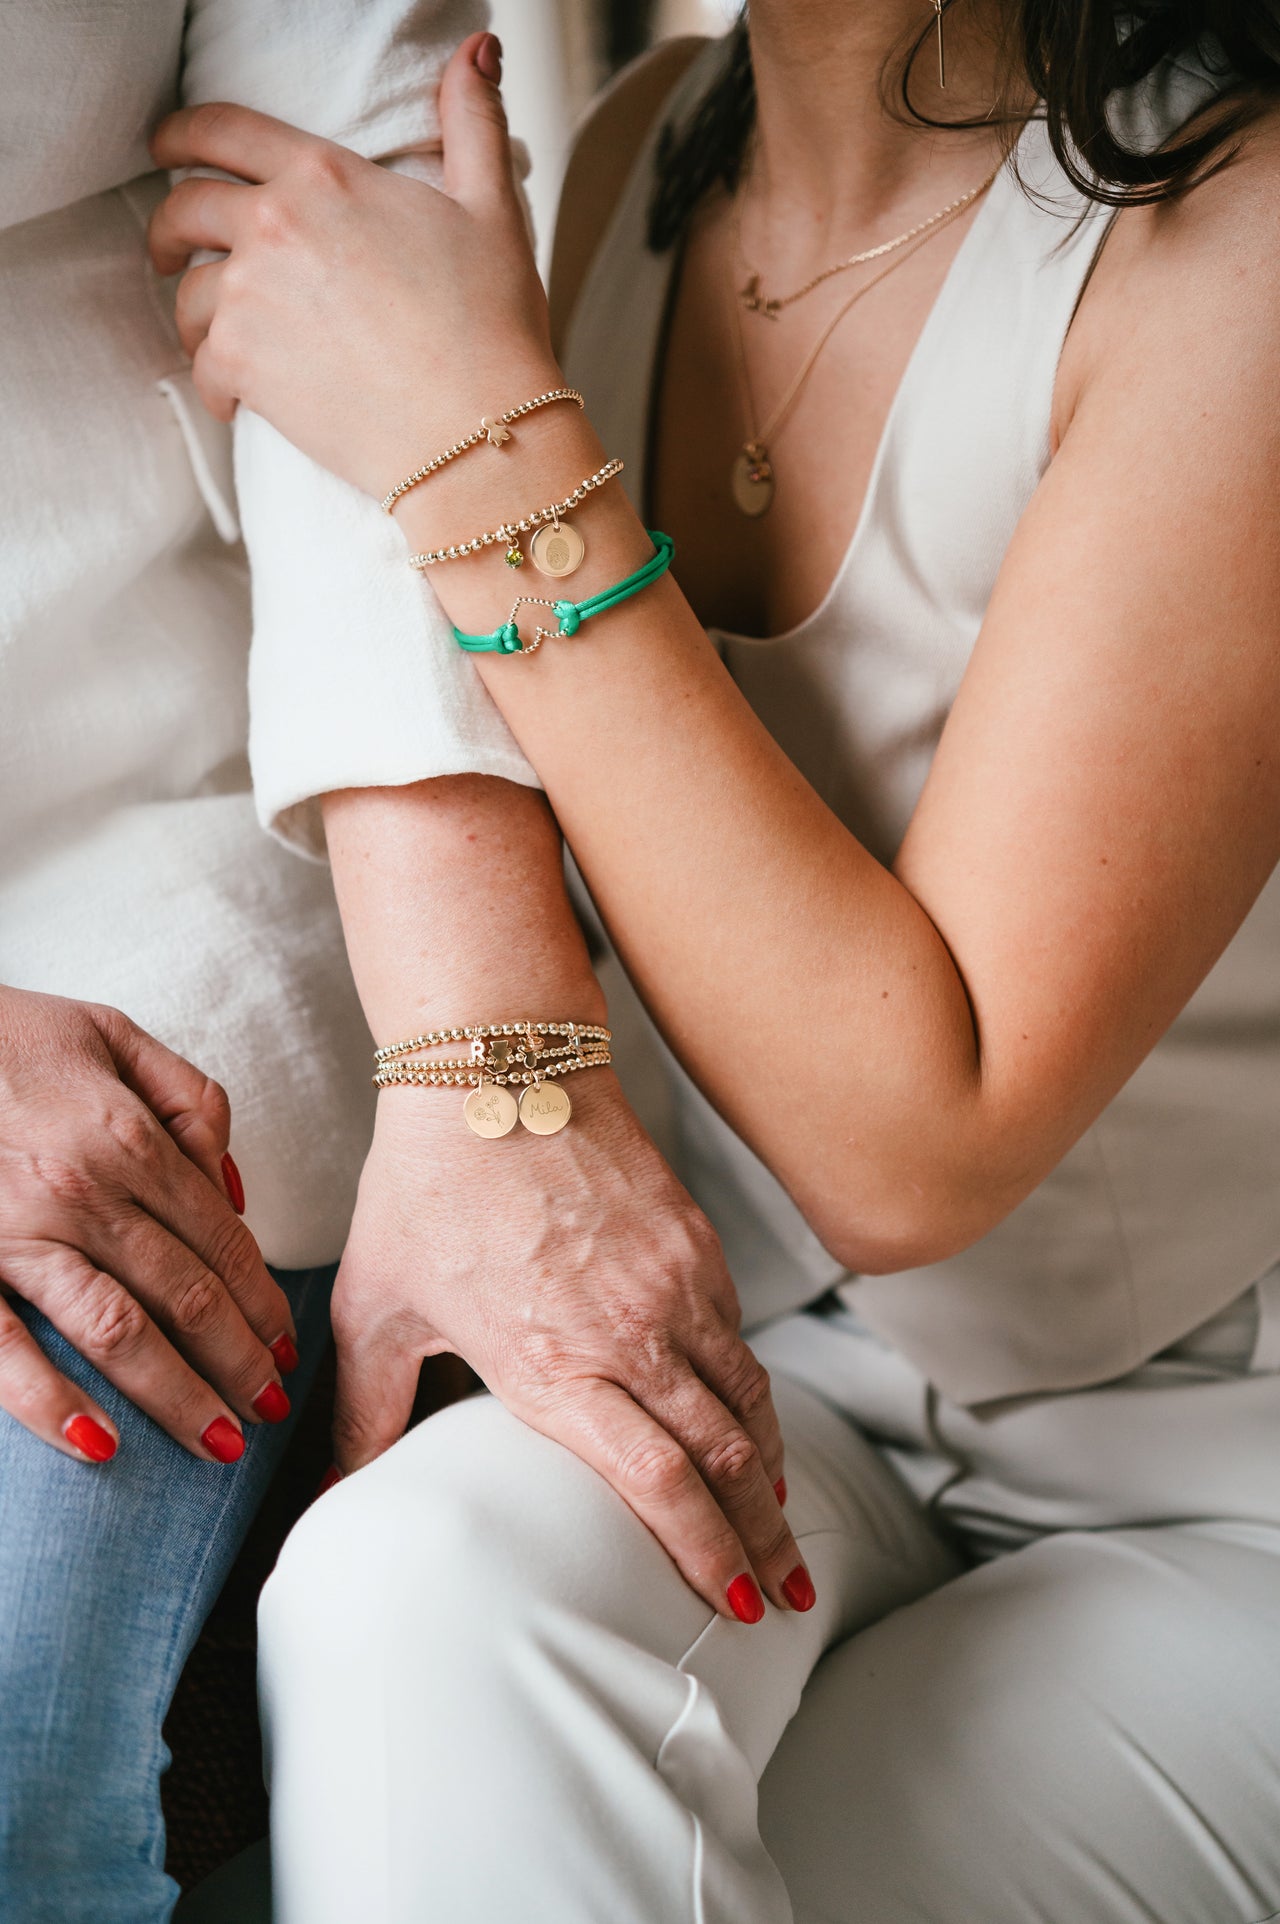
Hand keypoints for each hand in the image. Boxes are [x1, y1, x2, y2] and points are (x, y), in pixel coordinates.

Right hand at [0, 988, 296, 1463]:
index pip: (222, 1241)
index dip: (263, 1304)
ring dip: (175, 1396)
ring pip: (117, 1333)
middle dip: (238, 1363)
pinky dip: (49, 1402)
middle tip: (269, 1414)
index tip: (287, 1352)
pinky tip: (98, 1446)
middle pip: (186, 1296)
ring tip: (217, 1445)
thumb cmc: (7, 1038)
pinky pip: (3, 1347)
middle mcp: (83, 1192)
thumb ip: (191, 1102)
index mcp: (129, 1138)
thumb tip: (237, 1189)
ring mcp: (17, 1234)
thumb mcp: (113, 1037)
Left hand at [146, 32, 556, 499]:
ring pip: (189, 296)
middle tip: (170, 251)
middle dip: (168, 229)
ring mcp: (250, 297)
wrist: (475, 429)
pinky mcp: (242, 364)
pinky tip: (234, 399)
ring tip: (217, 339)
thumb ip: (472, 121)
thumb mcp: (492, 208)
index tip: (164, 149)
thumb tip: (479, 49)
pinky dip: (214, 384)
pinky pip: (201, 367)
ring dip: (196, 317)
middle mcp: (273, 226)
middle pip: (184, 210)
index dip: (181, 134)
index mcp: (323, 176)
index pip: (222, 130)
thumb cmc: (490, 326)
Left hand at [331, 1074, 814, 1622]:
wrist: (494, 1071)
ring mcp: (675, 1284)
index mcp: (554, 1364)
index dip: (706, 1553)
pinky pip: (737, 1334)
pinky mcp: (696, 1241)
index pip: (659, 1485)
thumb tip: (331, 1488)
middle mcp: (631, 1333)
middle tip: (788, 1596)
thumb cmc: (425, 1189)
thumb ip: (364, 1412)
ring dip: (771, 1471)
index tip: (734, 1607)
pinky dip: (749, 1391)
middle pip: (726, 1457)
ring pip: (749, 1398)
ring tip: (781, 1524)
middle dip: (763, 1539)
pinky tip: (744, 1422)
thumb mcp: (376, 1308)